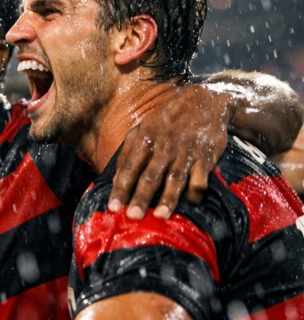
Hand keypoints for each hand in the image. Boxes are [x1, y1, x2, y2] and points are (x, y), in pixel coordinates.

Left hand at [110, 84, 230, 219]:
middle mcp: (164, 146)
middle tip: (133, 217)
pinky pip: (201, 175)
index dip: (121, 188)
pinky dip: (196, 189)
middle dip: (141, 197)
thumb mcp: (142, 130)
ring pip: (175, 178)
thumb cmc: (166, 121)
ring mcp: (186, 151)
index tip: (113, 207)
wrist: (203, 102)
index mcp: (145, 140)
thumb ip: (127, 154)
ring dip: (168, 198)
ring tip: (161, 216)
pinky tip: (191, 201)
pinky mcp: (206, 155)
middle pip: (150, 175)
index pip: (130, 167)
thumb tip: (115, 180)